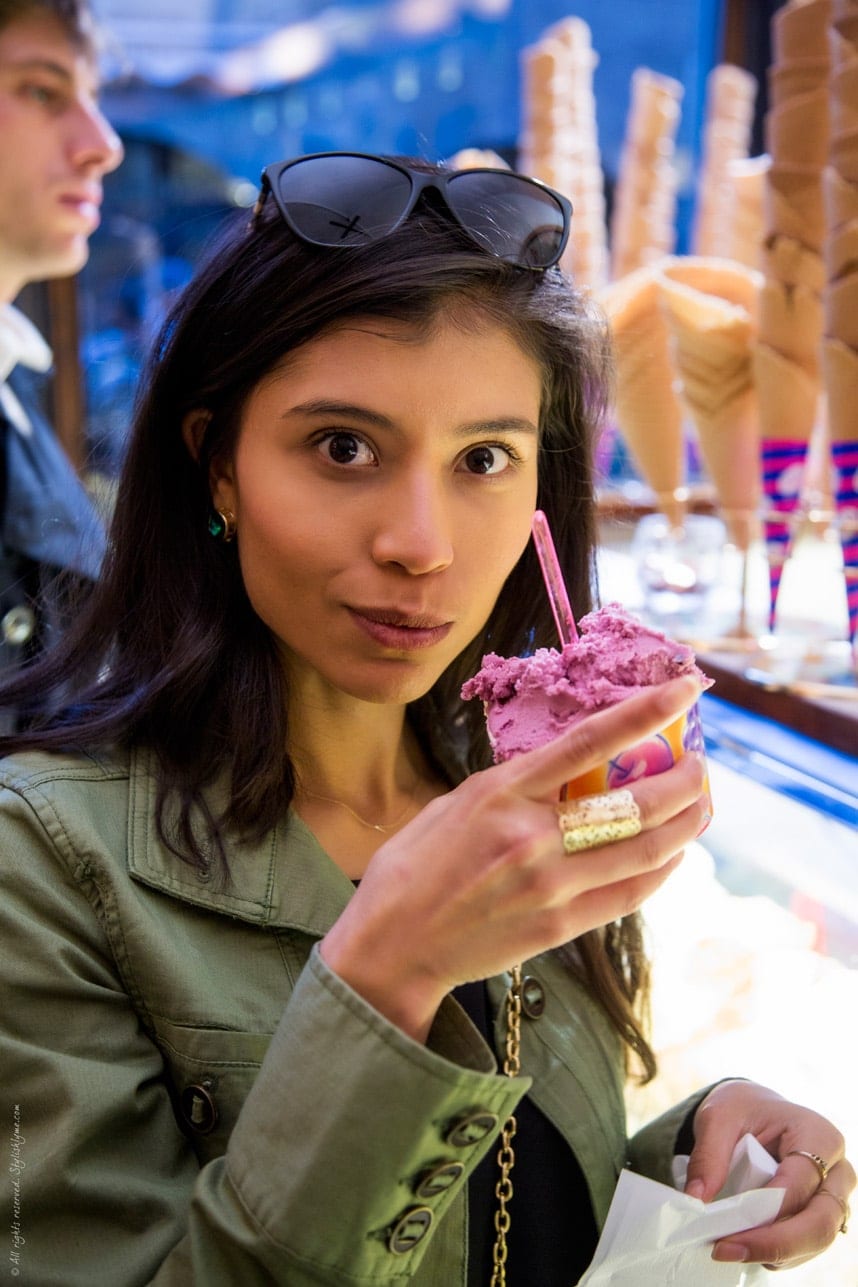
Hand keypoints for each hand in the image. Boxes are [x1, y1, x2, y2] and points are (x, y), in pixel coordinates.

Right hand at [321, 674, 708, 1040]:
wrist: (392, 946)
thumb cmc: (413, 867)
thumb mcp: (456, 803)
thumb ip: (515, 785)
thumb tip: (568, 768)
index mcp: (502, 793)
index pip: (590, 741)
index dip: (647, 711)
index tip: (685, 689)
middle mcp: (532, 836)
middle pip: (636, 802)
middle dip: (684, 779)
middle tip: (701, 766)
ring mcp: (551, 885)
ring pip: (645, 850)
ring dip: (686, 824)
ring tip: (702, 807)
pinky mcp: (560, 927)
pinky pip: (629, 893)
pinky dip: (661, 870)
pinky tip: (672, 855)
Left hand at [683, 1079, 854, 1269]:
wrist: (756, 1113)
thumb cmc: (744, 1110)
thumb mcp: (719, 1117)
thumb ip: (708, 1155)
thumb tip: (696, 1200)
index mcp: (818, 1135)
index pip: (801, 1181)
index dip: (768, 1207)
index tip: (728, 1223)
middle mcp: (836, 1171)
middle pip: (820, 1222)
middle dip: (774, 1243)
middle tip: (725, 1249)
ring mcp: (832, 1198)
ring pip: (815, 1242)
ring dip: (771, 1252)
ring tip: (726, 1248)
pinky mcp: (821, 1219)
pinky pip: (805, 1248)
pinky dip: (774, 1253)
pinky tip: (742, 1245)